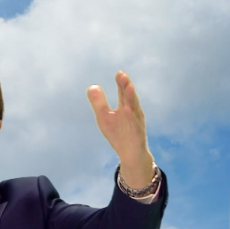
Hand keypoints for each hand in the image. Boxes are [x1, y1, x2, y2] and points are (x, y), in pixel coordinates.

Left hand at [87, 71, 154, 188]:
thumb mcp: (104, 117)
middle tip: (122, 75)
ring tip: (128, 86)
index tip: (118, 73)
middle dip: (126, 86)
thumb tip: (92, 86)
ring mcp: (136, 122)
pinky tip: (127, 109)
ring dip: (131, 97)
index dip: (121, 83)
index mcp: (125, 106)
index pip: (123, 92)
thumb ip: (99, 102)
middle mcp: (133, 112)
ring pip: (134, 108)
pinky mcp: (137, 133)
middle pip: (129, 97)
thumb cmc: (118, 134)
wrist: (131, 154)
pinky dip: (131, 116)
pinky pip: (134, 124)